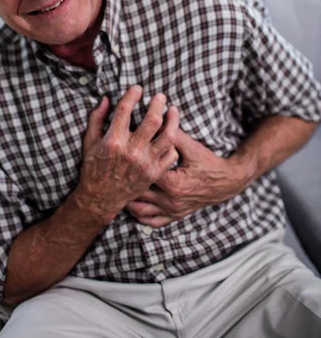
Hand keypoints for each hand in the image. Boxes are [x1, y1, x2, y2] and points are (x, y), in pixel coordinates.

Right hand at [77, 86, 179, 222]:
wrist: (101, 197)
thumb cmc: (93, 167)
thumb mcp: (90, 141)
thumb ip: (97, 117)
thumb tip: (107, 98)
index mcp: (113, 140)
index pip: (125, 109)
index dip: (133, 94)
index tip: (138, 88)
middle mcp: (131, 151)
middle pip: (153, 120)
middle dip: (158, 103)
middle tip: (161, 96)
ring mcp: (145, 163)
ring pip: (168, 136)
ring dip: (173, 120)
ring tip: (173, 110)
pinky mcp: (154, 173)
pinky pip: (171, 154)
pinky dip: (173, 143)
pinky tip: (172, 134)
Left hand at [126, 129, 245, 226]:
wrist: (227, 182)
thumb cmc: (208, 162)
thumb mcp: (191, 147)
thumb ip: (172, 134)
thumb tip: (155, 117)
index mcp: (174, 184)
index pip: (144, 171)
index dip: (132, 159)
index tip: (121, 152)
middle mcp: (171, 201)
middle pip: (138, 192)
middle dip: (125, 181)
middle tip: (111, 170)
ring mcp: (173, 211)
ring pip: (141, 210)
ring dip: (128, 199)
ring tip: (116, 186)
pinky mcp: (175, 216)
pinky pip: (151, 220)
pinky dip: (140, 214)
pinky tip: (131, 204)